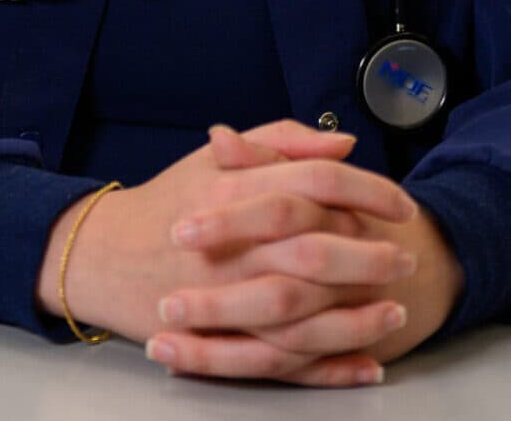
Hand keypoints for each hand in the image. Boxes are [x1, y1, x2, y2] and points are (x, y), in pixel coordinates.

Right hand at [35, 119, 423, 386]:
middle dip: (368, 257)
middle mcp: (230, 244)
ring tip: (394, 312)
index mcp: (233, 188)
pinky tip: (364, 363)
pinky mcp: (220, 341)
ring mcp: (224, 298)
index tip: (402, 204)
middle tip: (406, 259)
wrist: (104, 256)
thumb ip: (280, 142)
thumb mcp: (216, 157)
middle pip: (313, 250)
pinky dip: (327, 368)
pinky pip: (282, 361)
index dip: (366, 190)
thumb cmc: (169, 201)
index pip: (313, 182)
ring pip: (301, 315)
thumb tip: (343, 144)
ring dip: (355, 318)